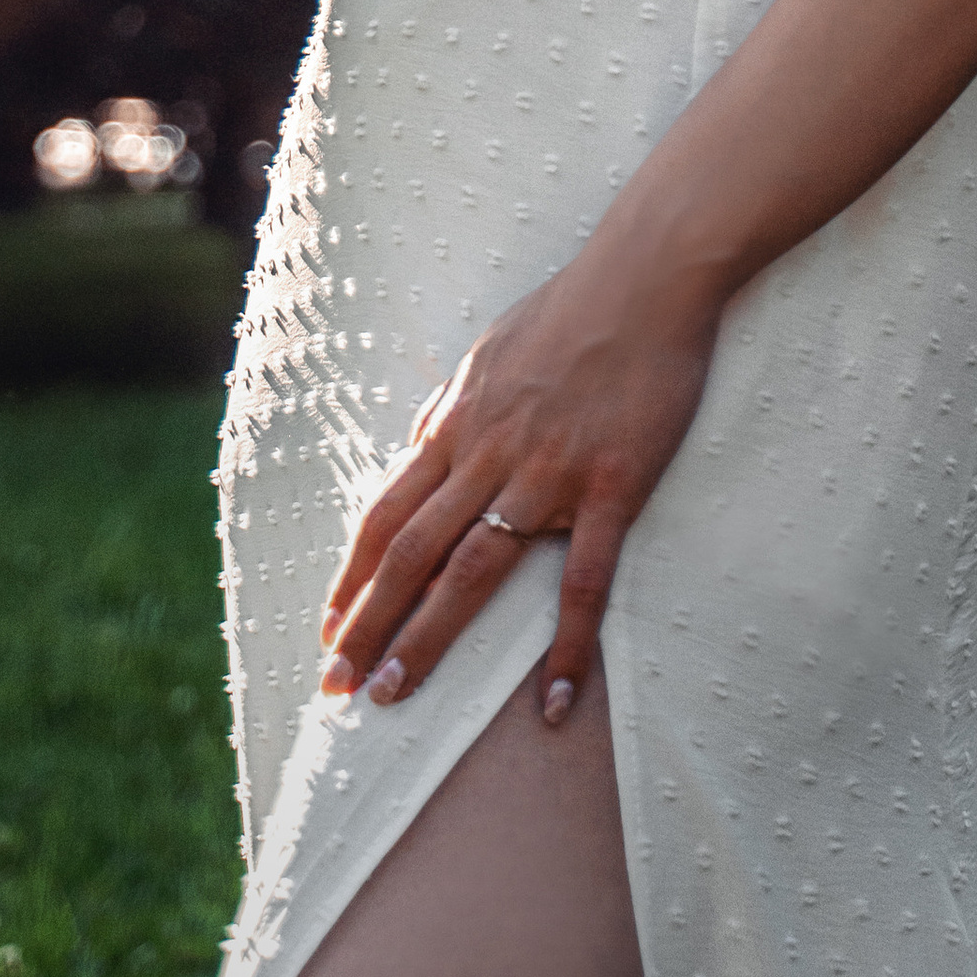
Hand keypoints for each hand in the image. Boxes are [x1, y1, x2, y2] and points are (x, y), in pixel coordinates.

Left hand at [318, 237, 719, 727]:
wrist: (646, 276)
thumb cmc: (569, 309)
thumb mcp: (489, 350)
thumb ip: (450, 406)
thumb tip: (416, 445)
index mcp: (458, 422)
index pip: (386, 513)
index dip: (353, 575)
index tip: (330, 627)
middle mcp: (489, 454)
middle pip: (412, 552)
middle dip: (369, 624)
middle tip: (338, 685)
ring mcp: (549, 474)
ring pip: (474, 572)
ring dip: (428, 639)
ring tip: (396, 696)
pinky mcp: (611, 487)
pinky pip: (584, 581)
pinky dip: (566, 646)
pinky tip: (552, 701)